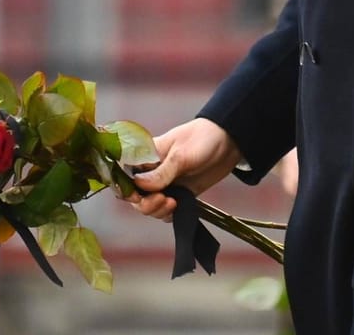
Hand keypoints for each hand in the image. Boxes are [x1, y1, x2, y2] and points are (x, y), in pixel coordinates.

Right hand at [123, 118, 241, 221]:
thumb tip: (139, 185)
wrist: (229, 142)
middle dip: (144, 204)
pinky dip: (167, 214)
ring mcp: (164, 183)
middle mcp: (151, 171)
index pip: (125, 175)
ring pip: (148, 206)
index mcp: (145, 156)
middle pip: (134, 195)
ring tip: (173, 203)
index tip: (138, 196)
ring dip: (156, 210)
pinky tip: (177, 207)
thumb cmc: (203, 138)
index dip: (127, 189)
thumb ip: (162, 172)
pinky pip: (165, 210)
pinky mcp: (178, 193)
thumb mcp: (182, 154)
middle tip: (162, 199)